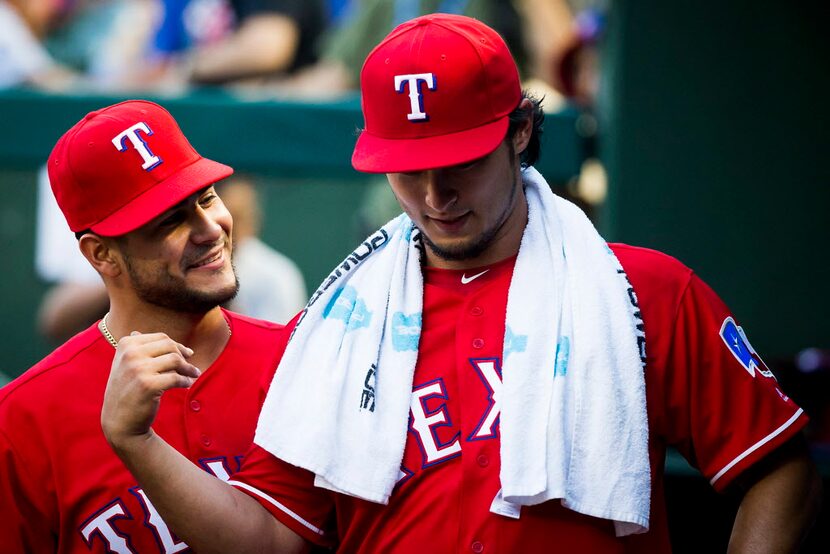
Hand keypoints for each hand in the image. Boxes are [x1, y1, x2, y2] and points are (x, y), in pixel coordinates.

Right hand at [101, 332, 199, 451]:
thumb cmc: (126, 391)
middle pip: (169, 346)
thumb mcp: (124, 365)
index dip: (177, 346)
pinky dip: (185, 380)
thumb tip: (138, 331)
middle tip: (191, 366)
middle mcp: (130, 354)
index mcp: (126, 345)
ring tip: (193, 374)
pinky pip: (176, 377)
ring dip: (188, 368)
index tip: (187, 354)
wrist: (119, 421)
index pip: (161, 338)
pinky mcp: (148, 385)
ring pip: (175, 360)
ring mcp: (138, 369)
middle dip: (184, 355)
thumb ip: (133, 348)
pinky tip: (187, 384)